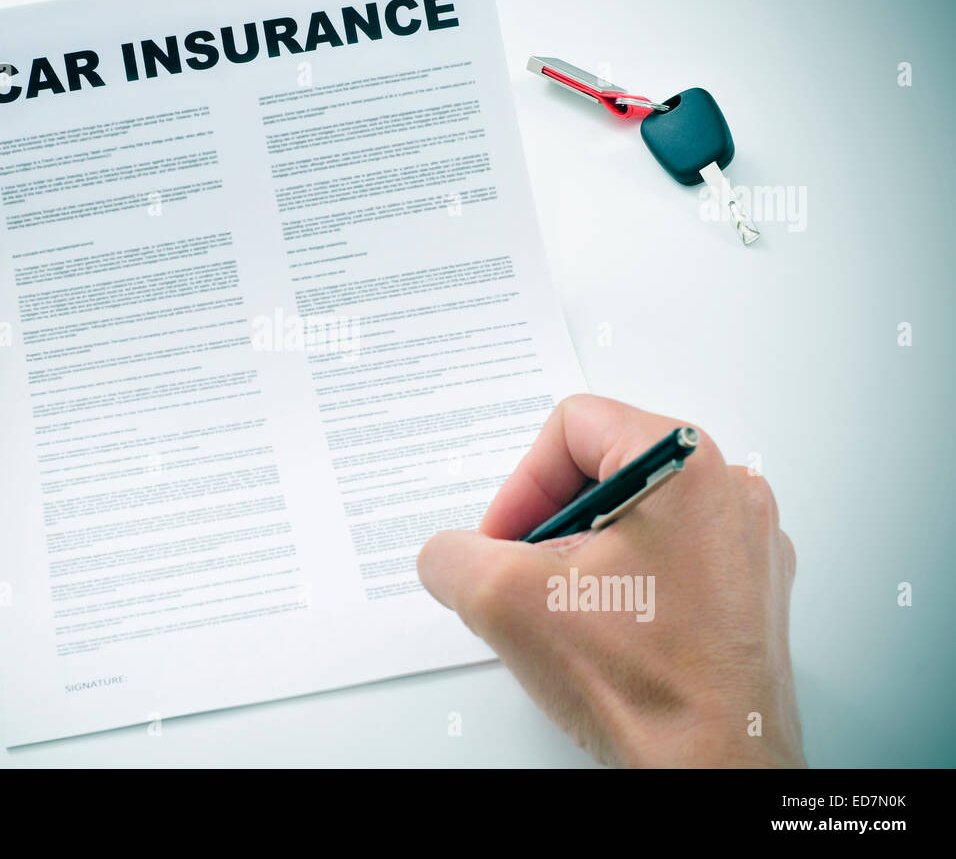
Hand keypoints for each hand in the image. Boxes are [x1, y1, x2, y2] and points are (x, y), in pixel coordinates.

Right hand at [418, 395, 802, 767]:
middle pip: (603, 470)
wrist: (715, 769)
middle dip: (549, 526)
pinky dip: (625, 586)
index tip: (504, 542)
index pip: (572, 426)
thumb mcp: (505, 601)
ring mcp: (745, 544)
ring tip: (570, 613)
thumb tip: (448, 555)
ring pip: (634, 517)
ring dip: (584, 558)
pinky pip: (668, 558)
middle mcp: (729, 493)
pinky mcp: (747, 590)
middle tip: (529, 580)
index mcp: (686, 464)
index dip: (521, 486)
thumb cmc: (649, 687)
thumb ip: (452, 556)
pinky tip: (607, 633)